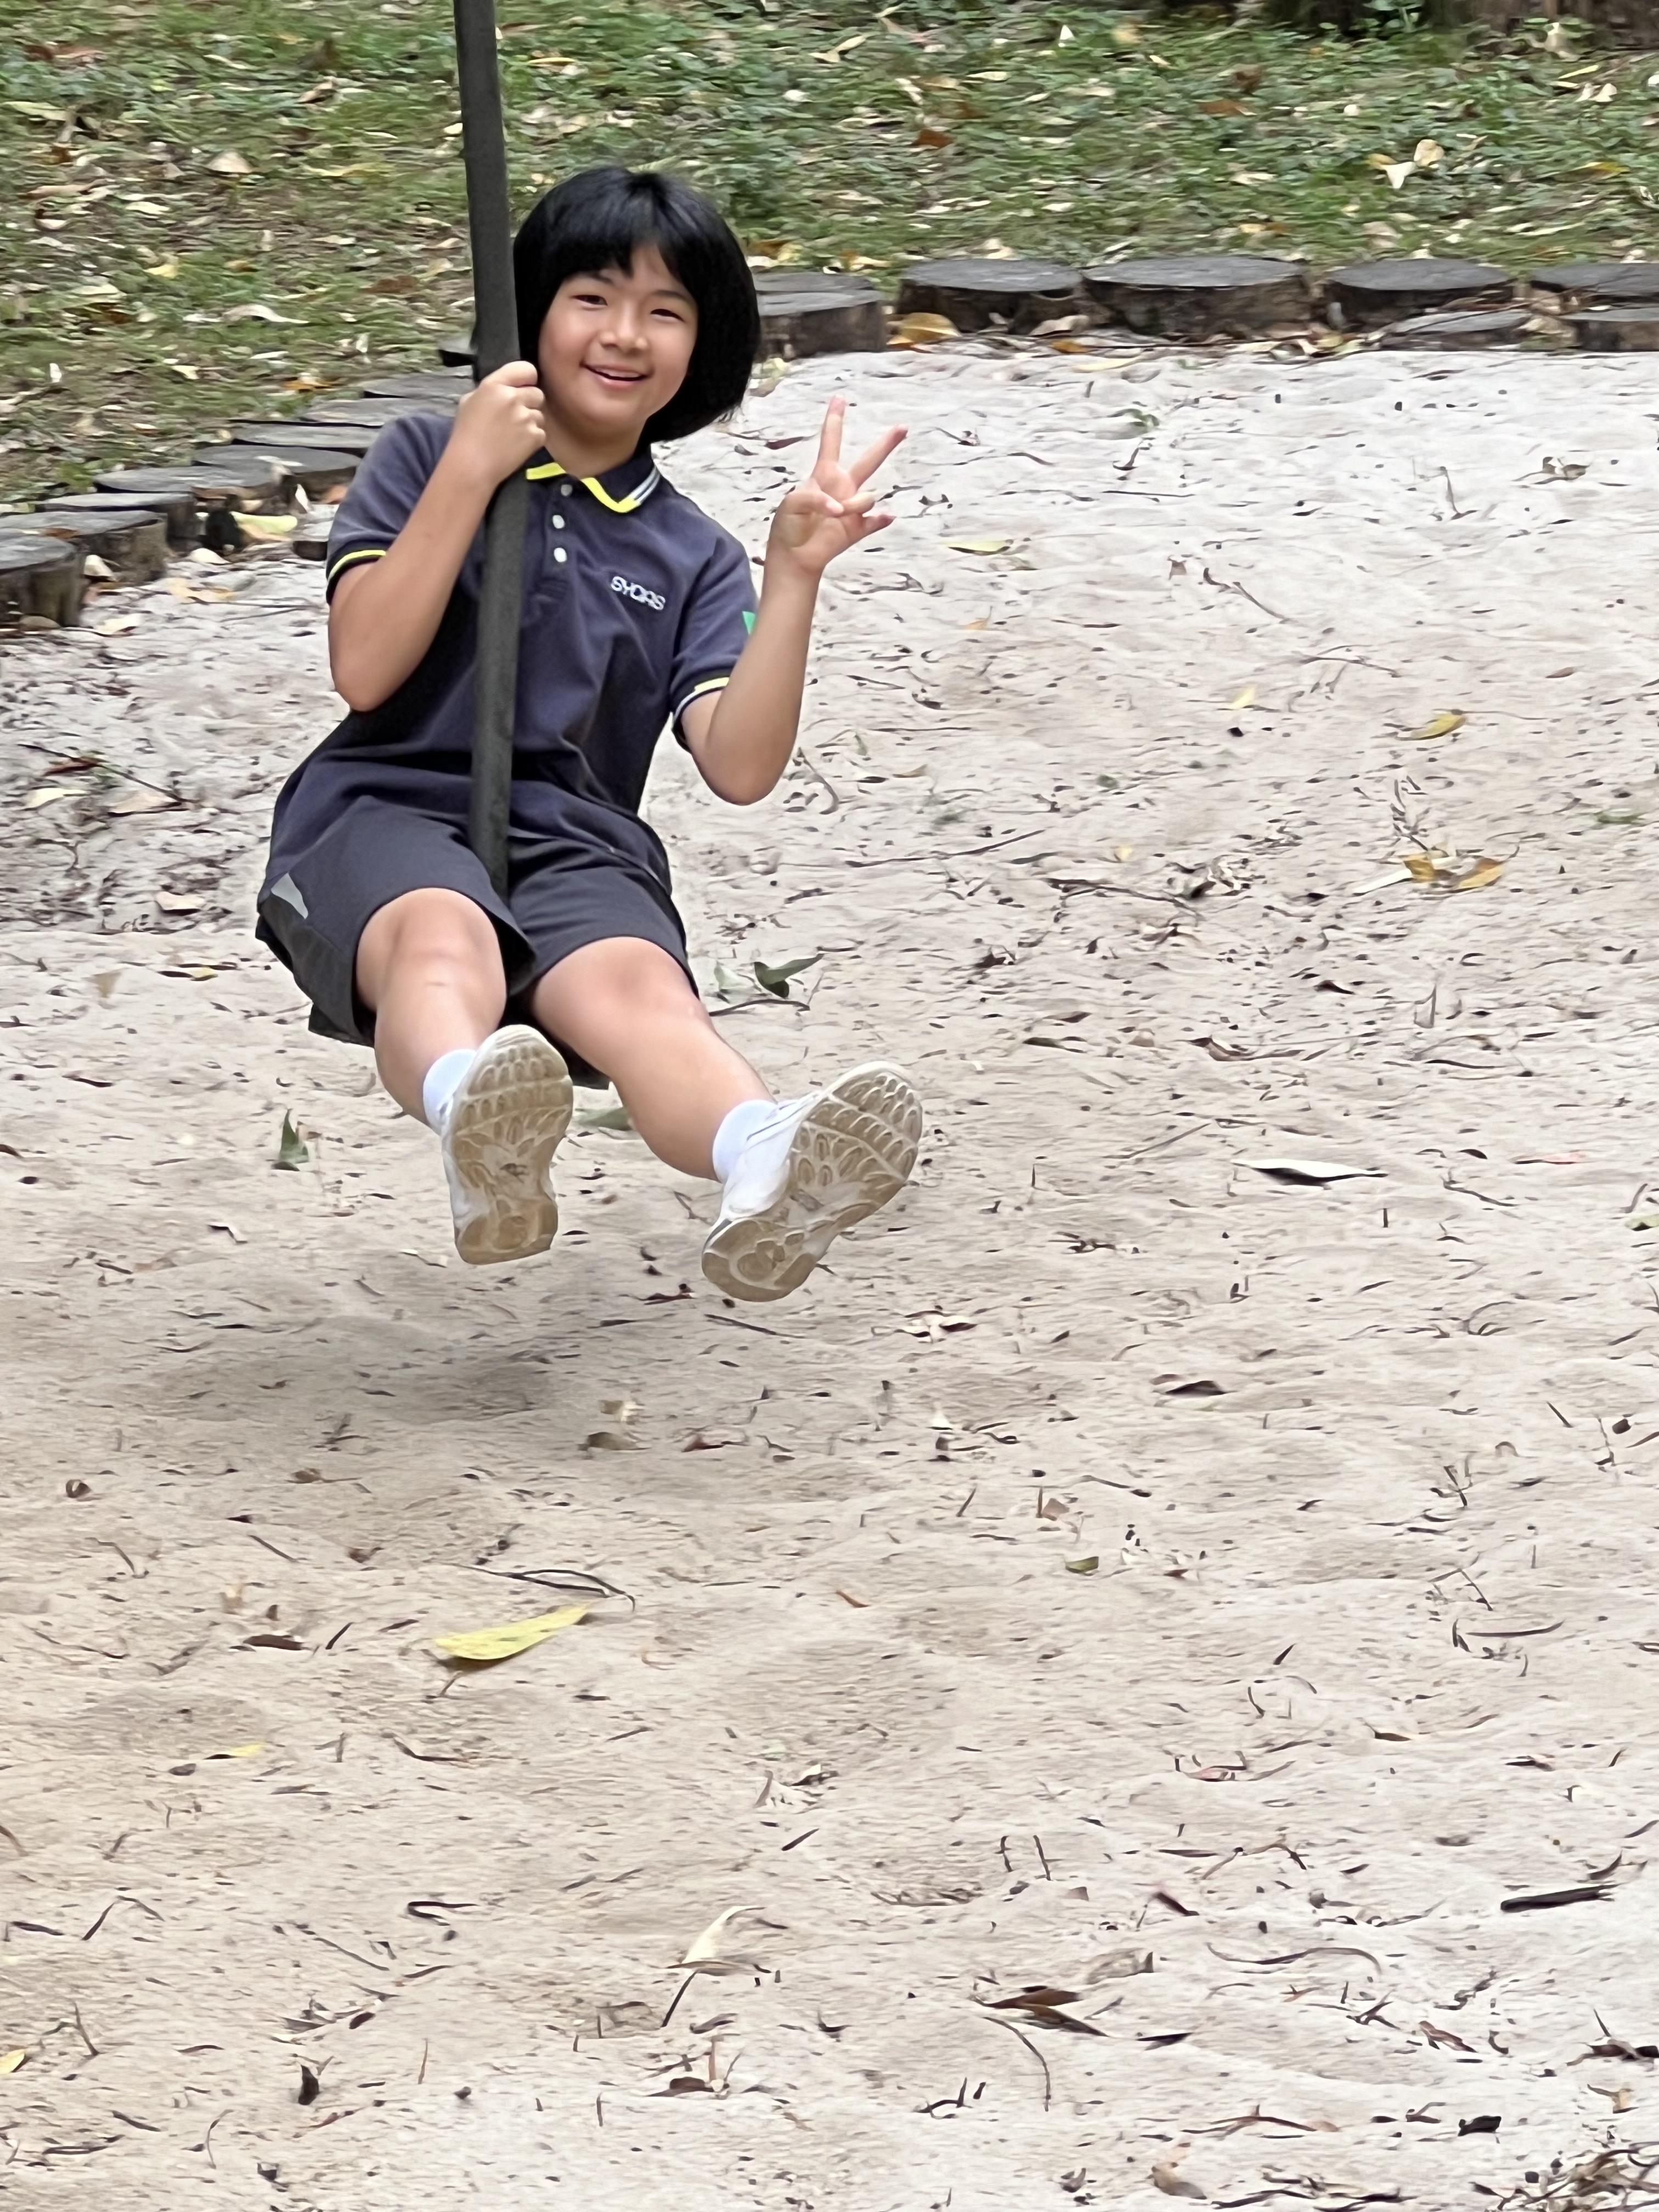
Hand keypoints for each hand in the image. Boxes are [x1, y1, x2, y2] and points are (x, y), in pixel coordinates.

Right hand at [446, 360, 546, 491]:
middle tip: (516, 417)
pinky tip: (517, 446)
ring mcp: (526, 417)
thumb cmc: (466, 434)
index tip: (523, 387)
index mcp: (495, 385)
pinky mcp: (535, 436)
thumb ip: (490, 390)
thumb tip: (504, 388)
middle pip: (537, 393)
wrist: (472, 465)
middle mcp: (513, 397)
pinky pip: (541, 433)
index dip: (527, 379)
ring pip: (540, 415)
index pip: (526, 369)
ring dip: (531, 423)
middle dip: (530, 404)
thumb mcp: (469, 401)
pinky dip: (533, 440)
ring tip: (514, 435)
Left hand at [766, 397, 904, 581]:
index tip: (840, 398)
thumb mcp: (792, 503)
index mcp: (824, 475)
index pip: (831, 441)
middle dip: (886, 444)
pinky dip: (880, 519)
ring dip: (852, 506)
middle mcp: (842, 488)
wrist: (793, 555)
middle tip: (903, 428)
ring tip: (835, 517)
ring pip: (868, 497)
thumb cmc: (788, 525)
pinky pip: (875, 521)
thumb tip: (842, 510)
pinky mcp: (858, 528)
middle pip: (869, 461)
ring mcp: (853, 508)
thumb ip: (815, 497)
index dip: (835, 420)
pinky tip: (888, 516)